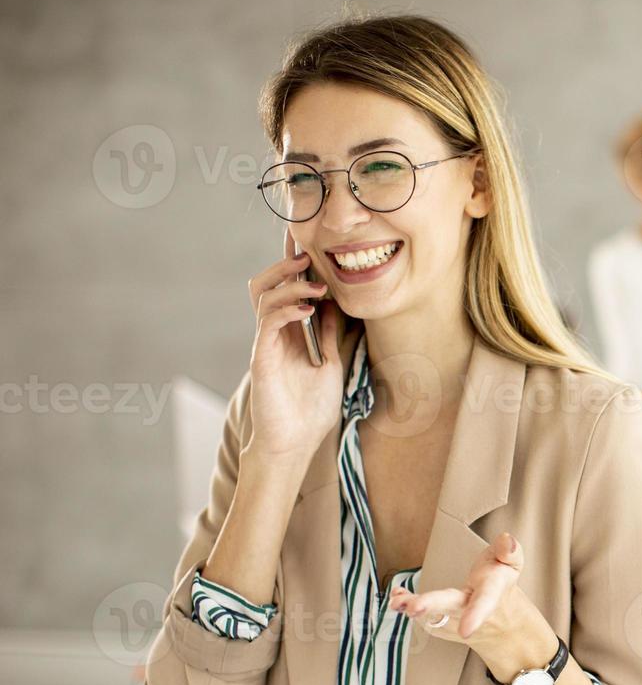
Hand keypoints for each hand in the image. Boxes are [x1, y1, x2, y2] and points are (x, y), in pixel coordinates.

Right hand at [243, 228, 339, 460]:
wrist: (296, 442)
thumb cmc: (311, 409)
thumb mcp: (329, 363)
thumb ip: (329, 335)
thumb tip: (336, 305)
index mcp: (289, 332)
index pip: (286, 289)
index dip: (293, 264)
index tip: (307, 241)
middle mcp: (273, 333)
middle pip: (266, 283)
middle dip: (285, 264)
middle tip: (309, 257)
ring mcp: (265, 343)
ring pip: (263, 296)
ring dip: (289, 283)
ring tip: (315, 283)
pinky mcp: (262, 357)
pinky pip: (267, 322)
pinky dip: (286, 309)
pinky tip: (307, 309)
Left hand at [387, 532, 557, 680]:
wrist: (501, 620)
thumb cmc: (500, 583)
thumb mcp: (513, 563)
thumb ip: (509, 551)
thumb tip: (506, 539)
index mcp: (492, 592)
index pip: (486, 601)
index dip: (476, 614)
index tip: (466, 630)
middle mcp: (471, 609)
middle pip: (452, 608)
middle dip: (432, 607)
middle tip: (413, 607)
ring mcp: (455, 620)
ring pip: (433, 617)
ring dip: (413, 609)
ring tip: (396, 601)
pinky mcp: (442, 625)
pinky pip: (424, 618)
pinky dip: (408, 608)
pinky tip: (397, 598)